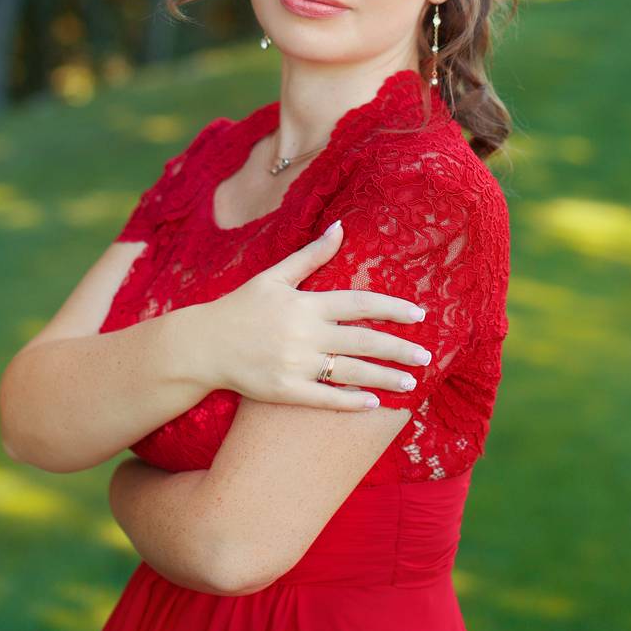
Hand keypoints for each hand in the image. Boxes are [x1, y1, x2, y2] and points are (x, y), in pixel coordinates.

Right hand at [199, 220, 431, 409]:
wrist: (203, 346)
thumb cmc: (242, 307)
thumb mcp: (274, 276)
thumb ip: (311, 255)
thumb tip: (341, 226)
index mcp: (305, 304)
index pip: (359, 304)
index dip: (392, 309)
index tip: (419, 315)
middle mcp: (304, 334)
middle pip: (362, 341)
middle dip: (398, 349)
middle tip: (426, 356)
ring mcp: (295, 365)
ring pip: (350, 373)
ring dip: (384, 378)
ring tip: (411, 383)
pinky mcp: (284, 392)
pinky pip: (324, 399)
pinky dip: (350, 402)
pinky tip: (374, 403)